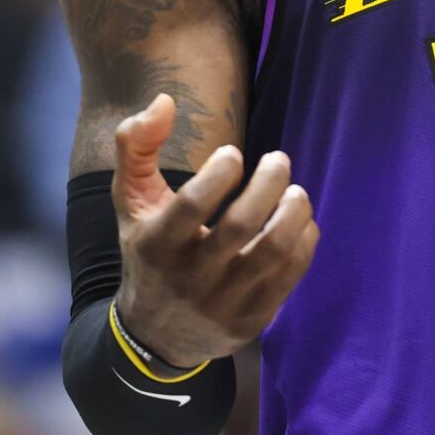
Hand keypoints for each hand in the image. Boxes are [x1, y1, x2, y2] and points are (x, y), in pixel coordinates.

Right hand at [110, 93, 318, 367]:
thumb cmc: (148, 251)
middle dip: (269, 182)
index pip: (192, 206)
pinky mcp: (250, 323)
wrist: (155, 334)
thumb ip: (135, 146)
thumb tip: (165, 101)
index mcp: (155, 246)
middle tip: (279, 159)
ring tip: (296, 191)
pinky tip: (300, 221)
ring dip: (294, 212)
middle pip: (242, 226)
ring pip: (273, 252)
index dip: (220, 172)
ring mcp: (222, 305)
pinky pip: (289, 277)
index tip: (234, 152)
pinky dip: (304, 242)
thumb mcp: (130, 201)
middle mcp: (188, 279)